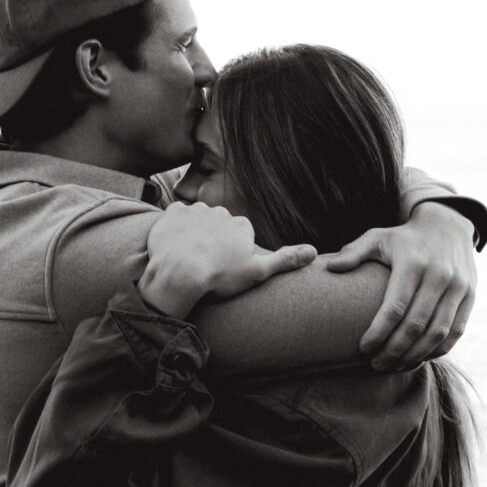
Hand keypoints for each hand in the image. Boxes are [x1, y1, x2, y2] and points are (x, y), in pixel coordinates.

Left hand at [139, 202, 316, 317]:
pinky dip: (174, 230)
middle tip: (206, 264)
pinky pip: (175, 217)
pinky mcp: (172, 213)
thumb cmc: (219, 276)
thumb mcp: (257, 272)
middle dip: (214, 241)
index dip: (232, 253)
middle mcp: (221, 211)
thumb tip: (314, 251)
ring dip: (194, 234)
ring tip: (188, 257)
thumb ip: (285, 260)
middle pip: (219, 225)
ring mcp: (195, 210)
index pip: (240, 235)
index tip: (225, 268)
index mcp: (241, 225)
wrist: (179, 273)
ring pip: (197, 221)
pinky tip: (173, 246)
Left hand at [326, 202, 476, 368]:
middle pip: (415, 325)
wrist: (448, 226)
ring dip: (414, 356)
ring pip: (436, 333)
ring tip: (394, 366)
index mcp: (413, 263)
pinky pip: (455, 332)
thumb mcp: (378, 237)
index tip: (363, 348)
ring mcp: (458, 287)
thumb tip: (330, 268)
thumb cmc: (404, 238)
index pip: (394, 307)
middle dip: (394, 350)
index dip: (378, 332)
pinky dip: (437, 351)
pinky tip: (417, 358)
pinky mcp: (470, 297)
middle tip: (376, 364)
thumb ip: (354, 252)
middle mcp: (439, 276)